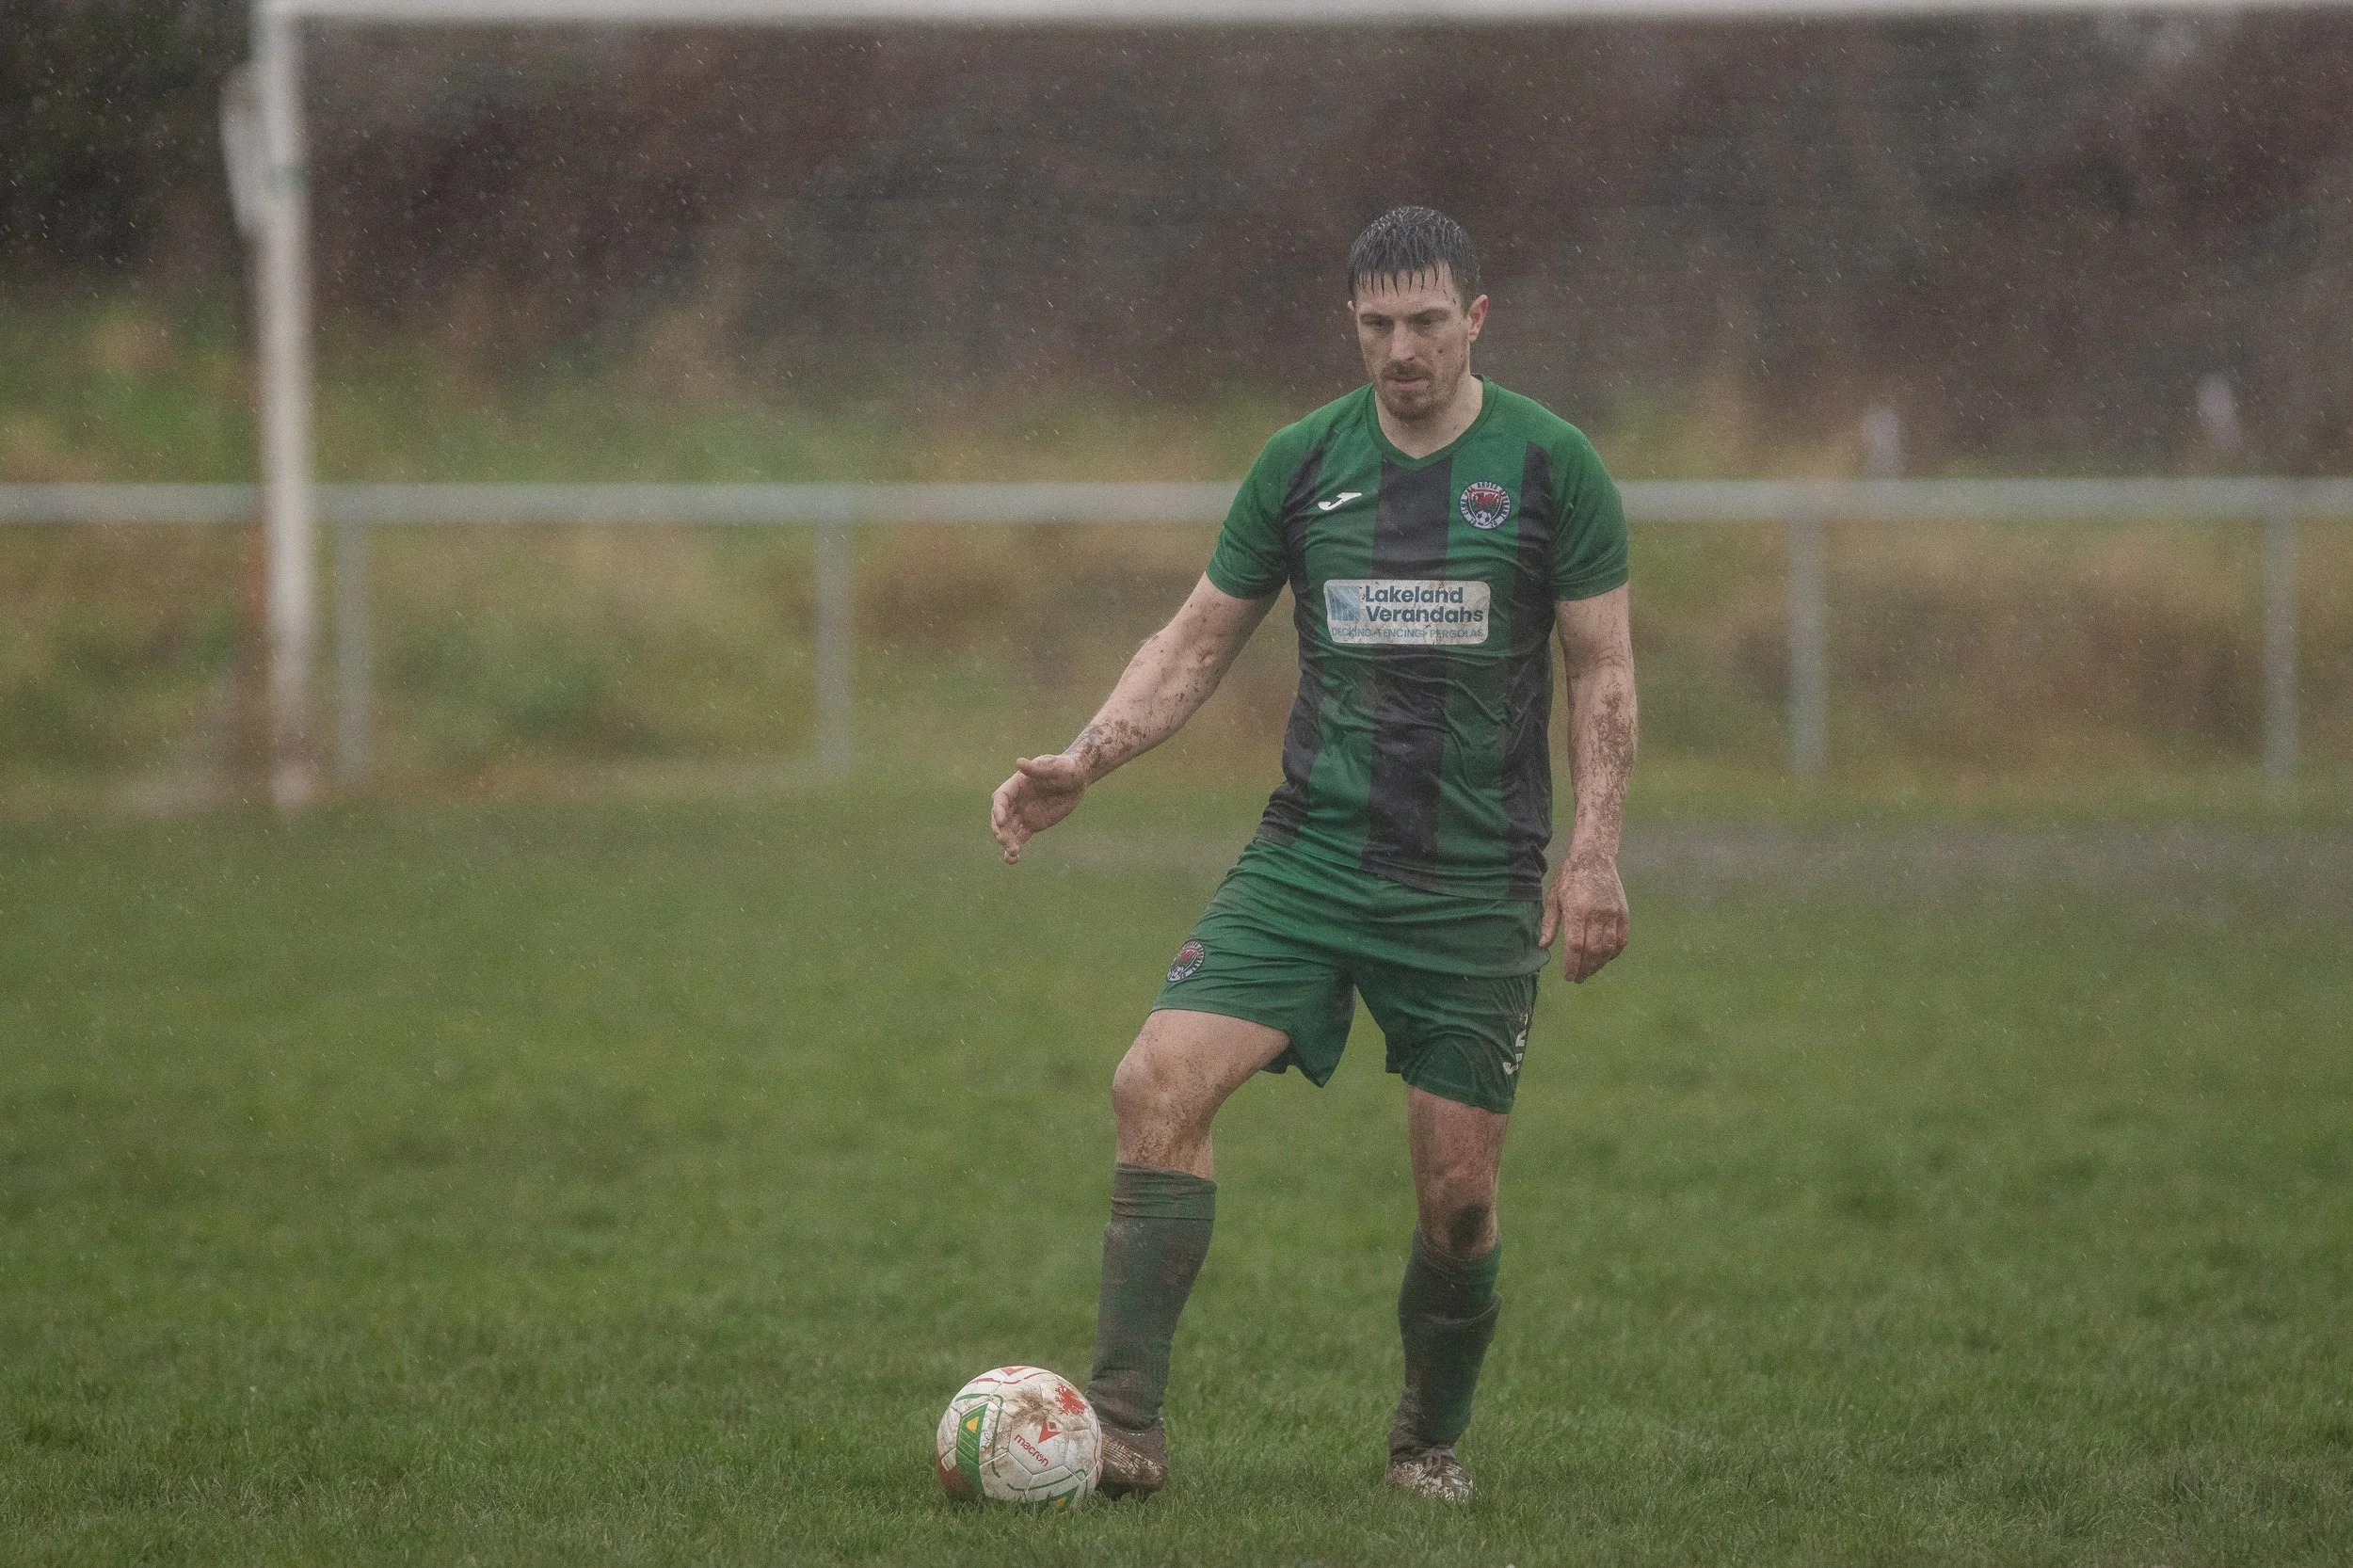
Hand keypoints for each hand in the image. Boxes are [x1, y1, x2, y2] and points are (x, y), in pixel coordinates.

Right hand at [989, 753, 1089, 863]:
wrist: (1077, 780)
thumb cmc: (1066, 768)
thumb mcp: (1055, 767)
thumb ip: (1037, 768)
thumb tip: (1019, 762)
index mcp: (1017, 784)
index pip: (1002, 797)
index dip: (999, 809)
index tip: (1001, 821)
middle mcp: (1016, 800)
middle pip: (1000, 816)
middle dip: (999, 828)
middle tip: (1003, 840)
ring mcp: (1023, 813)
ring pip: (1009, 830)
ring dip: (1007, 842)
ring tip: (1013, 854)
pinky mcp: (1032, 825)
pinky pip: (1019, 838)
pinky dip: (1014, 849)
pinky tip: (1012, 860)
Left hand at [1540, 851, 1628, 982]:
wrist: (1594, 858)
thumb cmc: (1569, 878)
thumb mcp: (1553, 897)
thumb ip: (1549, 923)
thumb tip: (1543, 945)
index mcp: (1577, 911)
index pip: (1576, 946)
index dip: (1572, 965)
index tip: (1568, 976)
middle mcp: (1597, 914)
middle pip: (1593, 951)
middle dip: (1585, 969)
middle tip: (1578, 978)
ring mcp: (1613, 914)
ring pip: (1608, 948)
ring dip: (1599, 964)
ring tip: (1589, 971)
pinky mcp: (1623, 913)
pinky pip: (1621, 939)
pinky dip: (1614, 953)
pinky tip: (1605, 959)